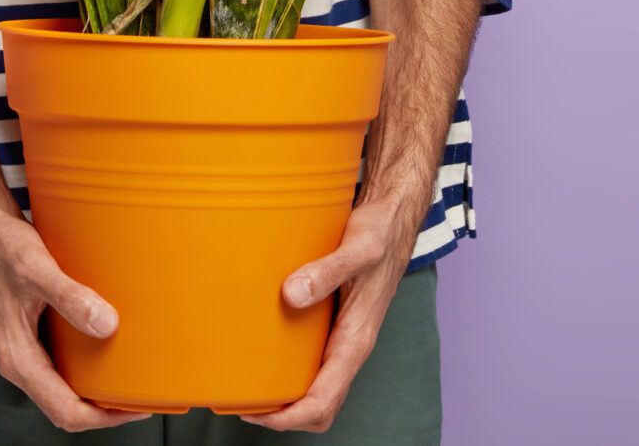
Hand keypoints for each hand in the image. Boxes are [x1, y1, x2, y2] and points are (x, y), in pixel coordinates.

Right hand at [0, 212, 151, 431]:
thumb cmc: (1, 247)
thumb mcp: (38, 270)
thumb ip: (71, 298)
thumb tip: (106, 325)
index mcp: (17, 358)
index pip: (63, 409)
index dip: (102, 417)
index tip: (134, 409)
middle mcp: (19, 360)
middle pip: (64, 406)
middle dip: (102, 410)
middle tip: (141, 399)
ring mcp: (24, 348)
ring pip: (62, 387)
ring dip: (94, 390)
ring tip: (129, 379)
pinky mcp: (30, 333)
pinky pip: (60, 364)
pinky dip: (86, 367)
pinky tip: (107, 348)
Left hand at [239, 190, 425, 430]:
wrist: (395, 219)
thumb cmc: (382, 234)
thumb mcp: (358, 248)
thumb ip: (327, 270)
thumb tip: (291, 294)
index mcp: (357, 340)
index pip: (324, 401)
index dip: (288, 418)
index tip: (255, 412)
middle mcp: (350, 346)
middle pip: (320, 407)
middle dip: (284, 416)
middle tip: (243, 403)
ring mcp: (343, 338)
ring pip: (317, 388)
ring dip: (286, 397)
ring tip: (249, 385)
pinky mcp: (335, 325)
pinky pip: (313, 363)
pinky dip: (290, 372)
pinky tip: (266, 352)